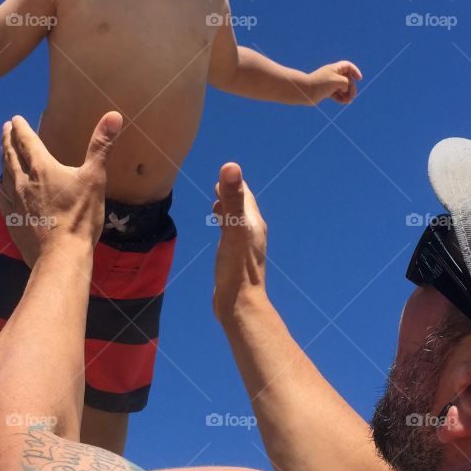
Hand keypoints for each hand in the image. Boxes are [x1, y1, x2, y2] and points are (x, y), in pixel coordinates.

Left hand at [0, 112, 121, 266]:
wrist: (60, 255)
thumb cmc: (79, 216)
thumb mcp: (94, 178)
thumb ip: (101, 146)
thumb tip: (113, 115)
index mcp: (42, 168)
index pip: (27, 141)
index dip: (21, 128)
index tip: (15, 119)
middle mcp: (23, 181)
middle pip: (11, 155)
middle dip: (7, 139)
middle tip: (5, 128)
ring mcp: (15, 201)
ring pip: (4, 174)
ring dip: (2, 159)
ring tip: (1, 151)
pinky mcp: (12, 220)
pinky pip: (2, 198)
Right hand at [211, 162, 266, 323]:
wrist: (240, 305)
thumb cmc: (237, 267)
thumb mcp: (232, 229)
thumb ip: (232, 199)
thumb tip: (231, 166)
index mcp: (254, 222)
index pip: (245, 194)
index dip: (233, 184)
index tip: (223, 175)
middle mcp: (253, 233)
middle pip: (243, 207)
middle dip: (231, 195)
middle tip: (218, 187)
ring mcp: (246, 248)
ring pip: (238, 222)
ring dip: (228, 212)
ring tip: (217, 207)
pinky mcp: (237, 260)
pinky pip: (232, 237)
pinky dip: (225, 228)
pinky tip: (220, 235)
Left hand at [306, 60, 361, 104]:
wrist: (306, 91)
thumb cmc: (321, 84)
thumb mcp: (339, 81)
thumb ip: (346, 83)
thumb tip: (345, 90)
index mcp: (334, 69)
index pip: (347, 66)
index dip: (355, 71)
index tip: (359, 79)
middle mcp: (332, 75)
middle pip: (347, 79)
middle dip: (351, 87)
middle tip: (353, 95)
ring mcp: (329, 83)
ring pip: (342, 88)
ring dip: (347, 94)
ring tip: (348, 101)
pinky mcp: (325, 92)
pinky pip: (336, 94)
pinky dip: (341, 98)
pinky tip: (343, 102)